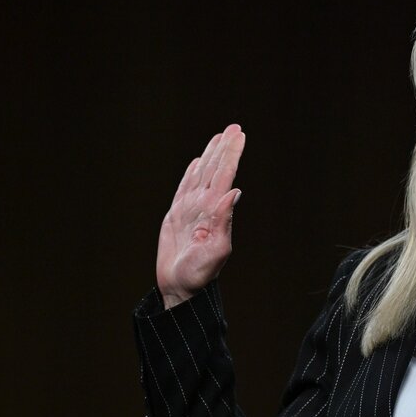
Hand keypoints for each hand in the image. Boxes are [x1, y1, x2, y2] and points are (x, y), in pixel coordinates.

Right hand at [156, 123, 244, 307]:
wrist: (180, 288)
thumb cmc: (200, 275)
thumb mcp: (217, 250)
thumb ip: (225, 221)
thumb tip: (236, 191)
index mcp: (216, 211)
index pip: (226, 175)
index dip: (232, 154)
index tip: (239, 135)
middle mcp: (205, 206)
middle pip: (216, 169)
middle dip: (225, 148)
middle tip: (234, 127)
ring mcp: (191, 210)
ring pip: (201, 175)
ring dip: (211, 155)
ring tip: (219, 137)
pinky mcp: (176, 216)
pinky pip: (184, 188)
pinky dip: (191, 173)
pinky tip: (198, 163)